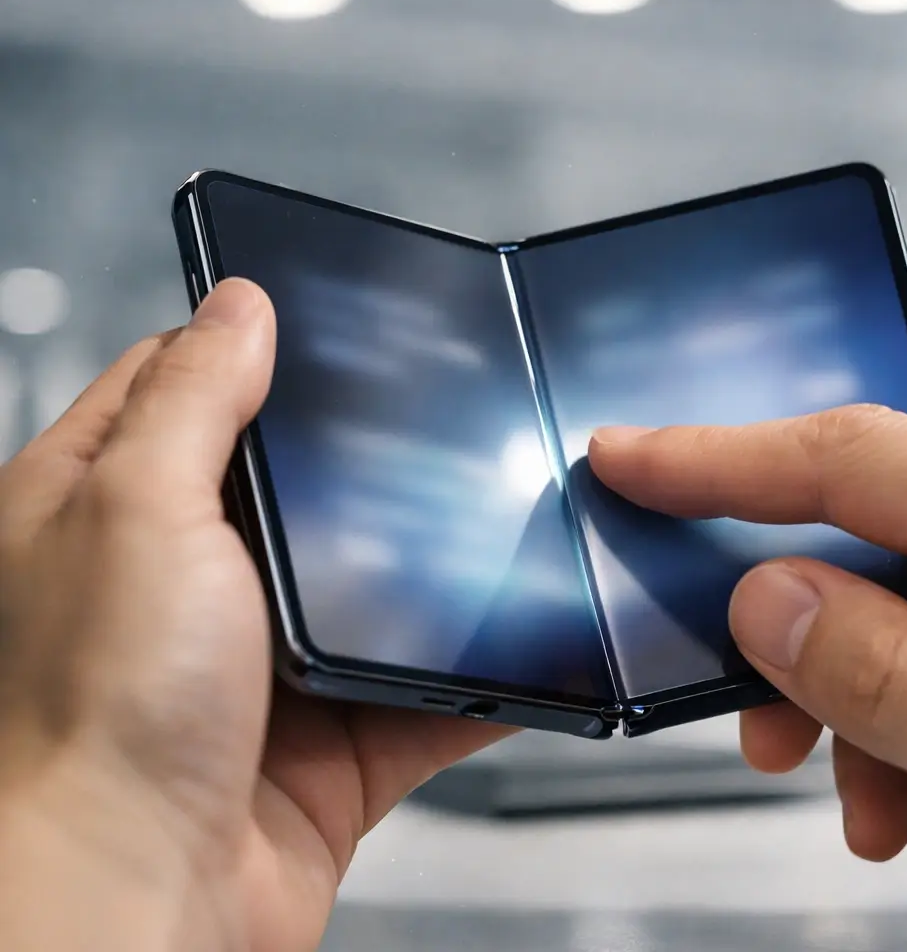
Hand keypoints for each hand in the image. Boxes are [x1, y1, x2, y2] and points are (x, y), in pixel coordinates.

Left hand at [0, 280, 509, 951]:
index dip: (247, 350)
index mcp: (100, 516)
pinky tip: (524, 647)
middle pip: (293, 492)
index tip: (324, 320)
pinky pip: (428, 699)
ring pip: (372, 595)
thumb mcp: (136, 511)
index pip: (176, 392)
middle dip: (363, 468)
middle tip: (436, 423)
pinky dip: (480, 681)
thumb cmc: (91, 723)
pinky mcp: (331, 750)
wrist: (133, 911)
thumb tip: (239, 306)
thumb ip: (194, 400)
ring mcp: (260, 674)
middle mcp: (177, 592)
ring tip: (495, 527)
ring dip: (431, 578)